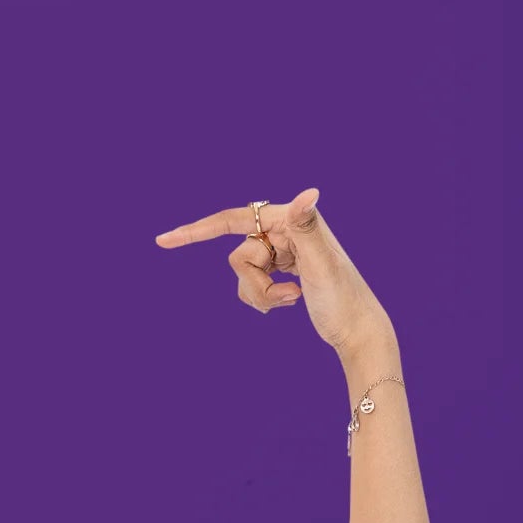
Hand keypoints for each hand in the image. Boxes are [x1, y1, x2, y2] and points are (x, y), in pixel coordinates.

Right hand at [154, 190, 391, 355]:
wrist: (356, 329)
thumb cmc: (343, 298)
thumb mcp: (322, 265)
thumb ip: (308, 227)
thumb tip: (308, 193)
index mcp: (292, 219)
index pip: (234, 220)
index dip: (197, 230)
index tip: (165, 240)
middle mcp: (286, 229)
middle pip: (239, 256)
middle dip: (253, 283)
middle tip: (285, 298)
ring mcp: (283, 251)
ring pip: (243, 273)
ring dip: (260, 295)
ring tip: (291, 301)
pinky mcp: (282, 270)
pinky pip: (252, 285)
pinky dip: (265, 299)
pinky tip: (292, 301)